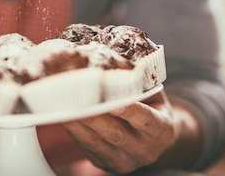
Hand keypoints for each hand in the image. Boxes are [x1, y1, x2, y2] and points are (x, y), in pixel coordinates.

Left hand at [62, 91, 176, 174]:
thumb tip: (110, 60)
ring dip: (77, 122)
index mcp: (162, 130)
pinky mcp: (106, 165)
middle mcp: (145, 150)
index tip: (107, 95)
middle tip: (75, 96)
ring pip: (97, 142)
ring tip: (62, 104)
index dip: (125, 108)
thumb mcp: (152, 93)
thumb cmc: (150, 106)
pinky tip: (64, 115)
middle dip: (93, 113)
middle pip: (115, 133)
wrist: (153, 136)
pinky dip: (74, 130)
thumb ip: (137, 82)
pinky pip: (87, 147)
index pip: (144, 118)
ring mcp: (125, 161)